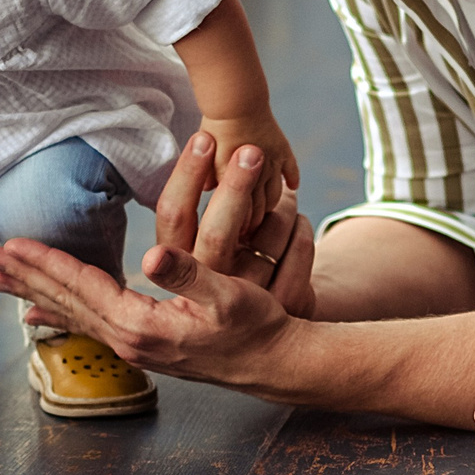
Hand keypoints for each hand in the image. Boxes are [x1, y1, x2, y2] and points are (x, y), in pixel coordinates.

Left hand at [0, 136, 320, 386]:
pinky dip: (60, 312)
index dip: (46, 262)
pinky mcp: (142, 344)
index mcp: (141, 324)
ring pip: (72, 313)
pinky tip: (41, 313)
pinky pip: (88, 324)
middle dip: (26, 277)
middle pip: (66, 302)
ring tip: (2, 281)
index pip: (81, 285)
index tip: (10, 243)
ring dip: (37, 293)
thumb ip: (187, 273)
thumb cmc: (255, 325)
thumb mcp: (226, 294)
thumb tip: (150, 254)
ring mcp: (133, 345)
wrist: (272, 362)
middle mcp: (129, 339)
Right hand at [154, 133, 317, 314]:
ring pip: (268, 241)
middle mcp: (209, 290)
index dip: (187, 176)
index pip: (173, 217)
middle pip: (217, 233)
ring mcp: (248, 304)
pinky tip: (299, 222)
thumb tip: (202, 145)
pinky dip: (301, 231)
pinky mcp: (286, 308)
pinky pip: (299, 254)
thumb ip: (198, 214)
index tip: (205, 139)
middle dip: (234, 186)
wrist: (267, 336)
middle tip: (251, 150)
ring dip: (282, 208)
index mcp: (179, 269)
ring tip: (286, 196)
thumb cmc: (229, 272)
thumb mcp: (203, 252)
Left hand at [196, 110, 300, 229]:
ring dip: (272, 204)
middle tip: (253, 234)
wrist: (235, 101)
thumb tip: (210, 192)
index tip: (238, 237)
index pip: (244, 214)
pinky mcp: (281, 149)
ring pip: (276, 194)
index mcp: (235, 181)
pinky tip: (294, 187)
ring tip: (267, 213)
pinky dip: (292, 179)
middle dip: (257, 222)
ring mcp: (272, 163)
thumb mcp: (207, 158)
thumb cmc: (214, 128)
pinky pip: (291, 170)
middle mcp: (257, 176)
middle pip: (262, 208)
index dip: (242, 227)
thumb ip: (208, 178)